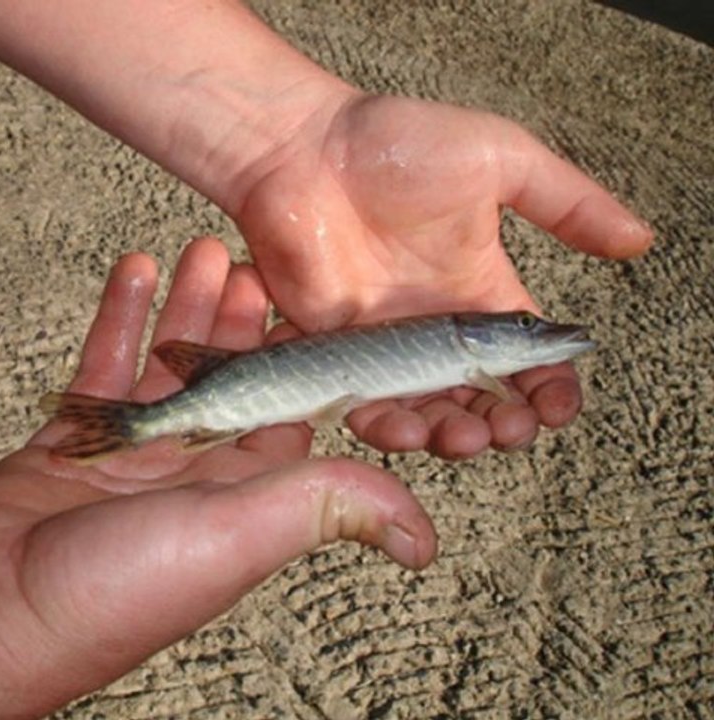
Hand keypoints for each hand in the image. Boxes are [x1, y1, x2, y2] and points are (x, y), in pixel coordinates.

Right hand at [0, 238, 436, 715]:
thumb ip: (323, 506)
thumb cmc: (117, 592)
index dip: (300, 355)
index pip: (287, 411)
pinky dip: (121, 316)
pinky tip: (137, 270)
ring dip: (185, 307)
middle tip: (248, 258)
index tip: (309, 302)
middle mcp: (192, 470)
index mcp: (241, 490)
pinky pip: (104, 364)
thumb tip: (424, 536)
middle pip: (226, 376)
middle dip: (238, 318)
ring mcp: (133, 453)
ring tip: (201, 250)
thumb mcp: (237, 537)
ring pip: (167, 362)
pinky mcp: (77, 438)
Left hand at [236, 93, 651, 458]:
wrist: (301, 148)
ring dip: (450, 436)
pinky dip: (387, 424)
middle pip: (479, 399)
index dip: (548, 389)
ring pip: (426, 412)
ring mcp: (383, 344)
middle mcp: (434, 328)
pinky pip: (363, 403)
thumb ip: (567, 202)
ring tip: (463, 436)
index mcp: (479, 292)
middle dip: (502, 425)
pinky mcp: (333, 351)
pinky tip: (405, 426)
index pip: (525, 360)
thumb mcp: (500, 158)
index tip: (555, 406)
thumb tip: (639, 241)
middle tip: (508, 428)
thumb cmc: (398, 143)